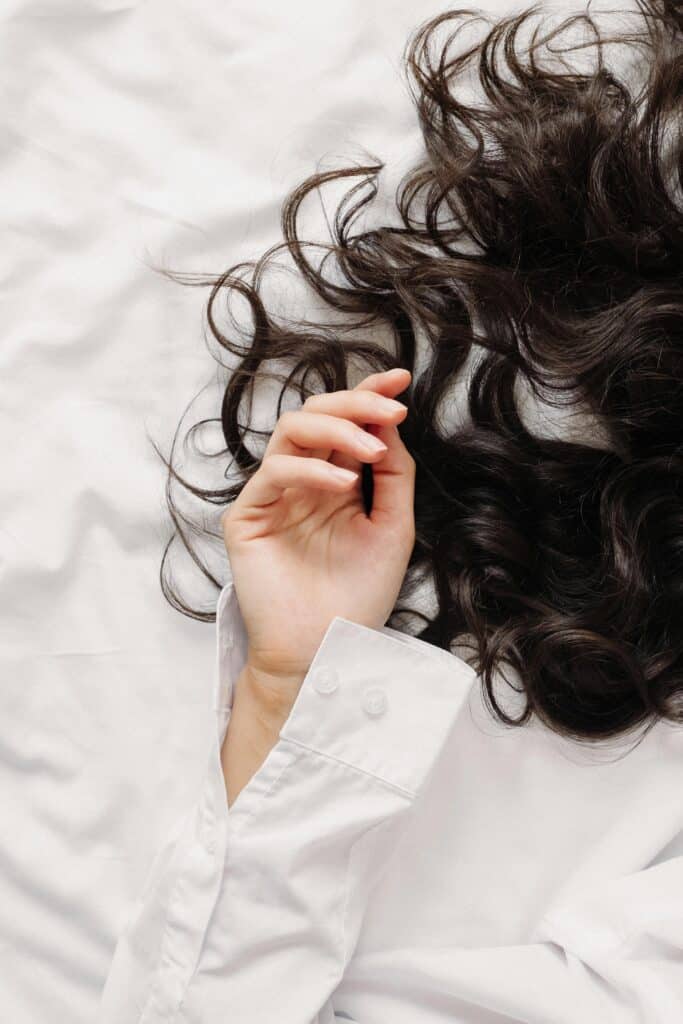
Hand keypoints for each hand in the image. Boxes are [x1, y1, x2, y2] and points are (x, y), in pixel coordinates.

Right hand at [220, 368, 414, 693]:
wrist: (327, 650)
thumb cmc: (357, 595)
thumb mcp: (392, 527)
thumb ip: (392, 476)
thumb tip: (390, 423)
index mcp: (335, 481)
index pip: (347, 424)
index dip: (369, 395)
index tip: (400, 379)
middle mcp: (303, 481)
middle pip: (318, 415)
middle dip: (356, 403)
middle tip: (390, 408)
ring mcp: (274, 496)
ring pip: (292, 431)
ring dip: (335, 428)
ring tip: (372, 447)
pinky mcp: (248, 517)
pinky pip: (275, 474)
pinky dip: (311, 470)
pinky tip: (343, 484)